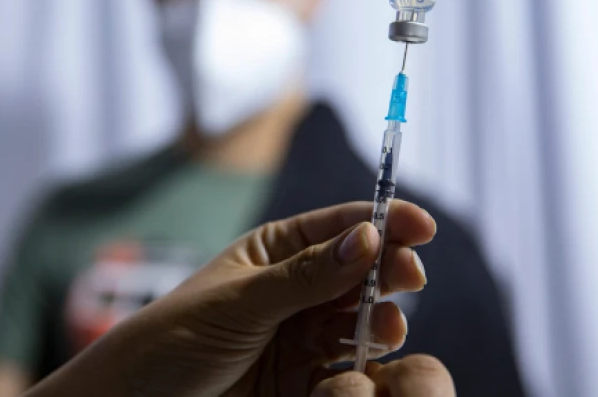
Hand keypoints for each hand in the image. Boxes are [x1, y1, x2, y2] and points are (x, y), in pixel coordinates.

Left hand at [26, 200, 439, 396]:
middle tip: (410, 277)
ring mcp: (302, 332)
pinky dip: (365, 361)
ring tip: (387, 329)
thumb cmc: (176, 335)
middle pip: (360, 270)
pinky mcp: (305, 378)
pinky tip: (370, 359)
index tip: (421, 226)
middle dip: (389, 270)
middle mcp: (296, 287)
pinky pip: (348, 363)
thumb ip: (307, 274)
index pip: (339, 226)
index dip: (383, 220)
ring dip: (381, 319)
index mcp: (275, 251)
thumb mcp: (241, 300)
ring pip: (360, 318)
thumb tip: (368, 236)